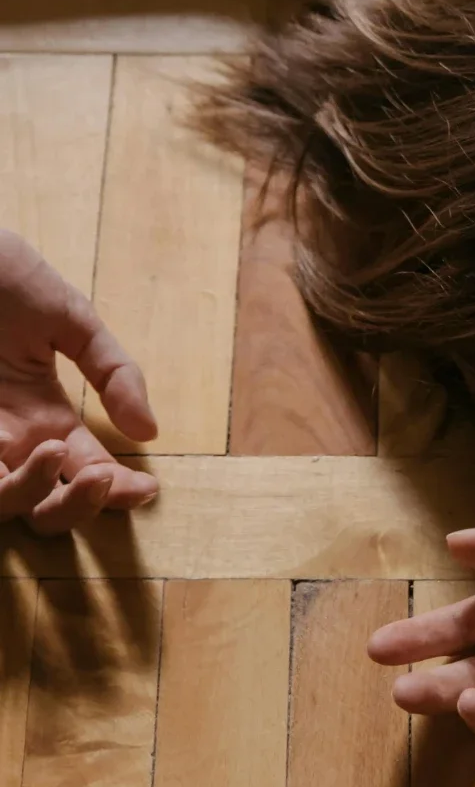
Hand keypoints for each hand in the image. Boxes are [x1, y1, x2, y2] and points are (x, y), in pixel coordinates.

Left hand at [0, 230, 157, 533]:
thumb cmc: (7, 279)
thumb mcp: (72, 319)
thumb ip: (113, 371)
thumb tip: (148, 432)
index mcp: (43, 418)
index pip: (85, 472)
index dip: (118, 491)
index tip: (147, 488)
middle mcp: (9, 440)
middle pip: (46, 507)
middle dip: (80, 507)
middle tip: (101, 478)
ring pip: (6, 506)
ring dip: (36, 495)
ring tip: (56, 450)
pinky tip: (10, 450)